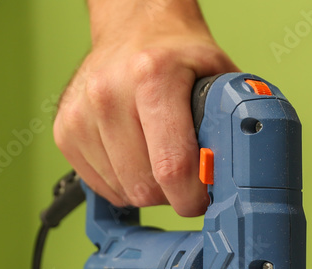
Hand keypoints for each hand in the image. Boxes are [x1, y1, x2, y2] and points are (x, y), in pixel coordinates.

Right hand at [54, 4, 236, 215]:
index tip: (204, 198)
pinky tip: (137, 157)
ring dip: (148, 188)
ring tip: (160, 158)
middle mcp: (109, 92)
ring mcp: (81, 112)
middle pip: (145, 186)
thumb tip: (246, 174)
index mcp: (153, 76)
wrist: (136, 28)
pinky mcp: (65, 130)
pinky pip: (101, 187)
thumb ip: (234, 125)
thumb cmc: (180, 56)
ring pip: (123, 192)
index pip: (172, 166)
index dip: (193, 197)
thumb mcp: (221, 79)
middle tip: (187, 177)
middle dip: (173, 194)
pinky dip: (124, 183)